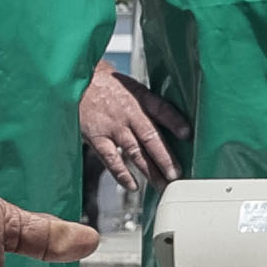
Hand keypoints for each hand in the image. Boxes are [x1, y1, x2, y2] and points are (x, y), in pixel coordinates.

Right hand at [76, 63, 181, 196]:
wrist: (78, 81)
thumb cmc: (110, 87)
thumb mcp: (134, 88)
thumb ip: (151, 107)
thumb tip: (175, 127)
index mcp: (141, 98)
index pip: (161, 108)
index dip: (174, 121)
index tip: (187, 134)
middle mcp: (128, 113)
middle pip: (150, 137)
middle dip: (165, 158)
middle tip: (177, 175)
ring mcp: (113, 127)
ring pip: (135, 152)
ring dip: (150, 170)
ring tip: (163, 185)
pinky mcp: (97, 138)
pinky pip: (111, 159)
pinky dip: (122, 174)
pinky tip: (133, 186)